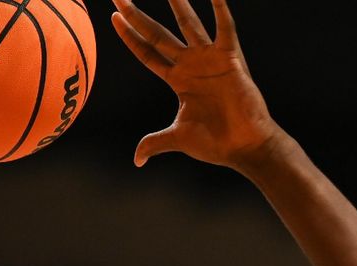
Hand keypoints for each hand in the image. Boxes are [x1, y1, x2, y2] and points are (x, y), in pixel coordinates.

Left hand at [112, 0, 282, 168]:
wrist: (243, 146)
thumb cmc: (216, 143)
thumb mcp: (177, 138)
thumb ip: (155, 142)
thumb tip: (137, 159)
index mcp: (178, 80)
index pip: (147, 53)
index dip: (130, 37)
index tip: (114, 19)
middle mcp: (190, 65)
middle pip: (157, 34)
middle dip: (137, 15)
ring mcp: (209, 59)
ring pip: (188, 23)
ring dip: (176, 2)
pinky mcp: (230, 58)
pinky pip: (225, 28)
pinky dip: (220, 8)